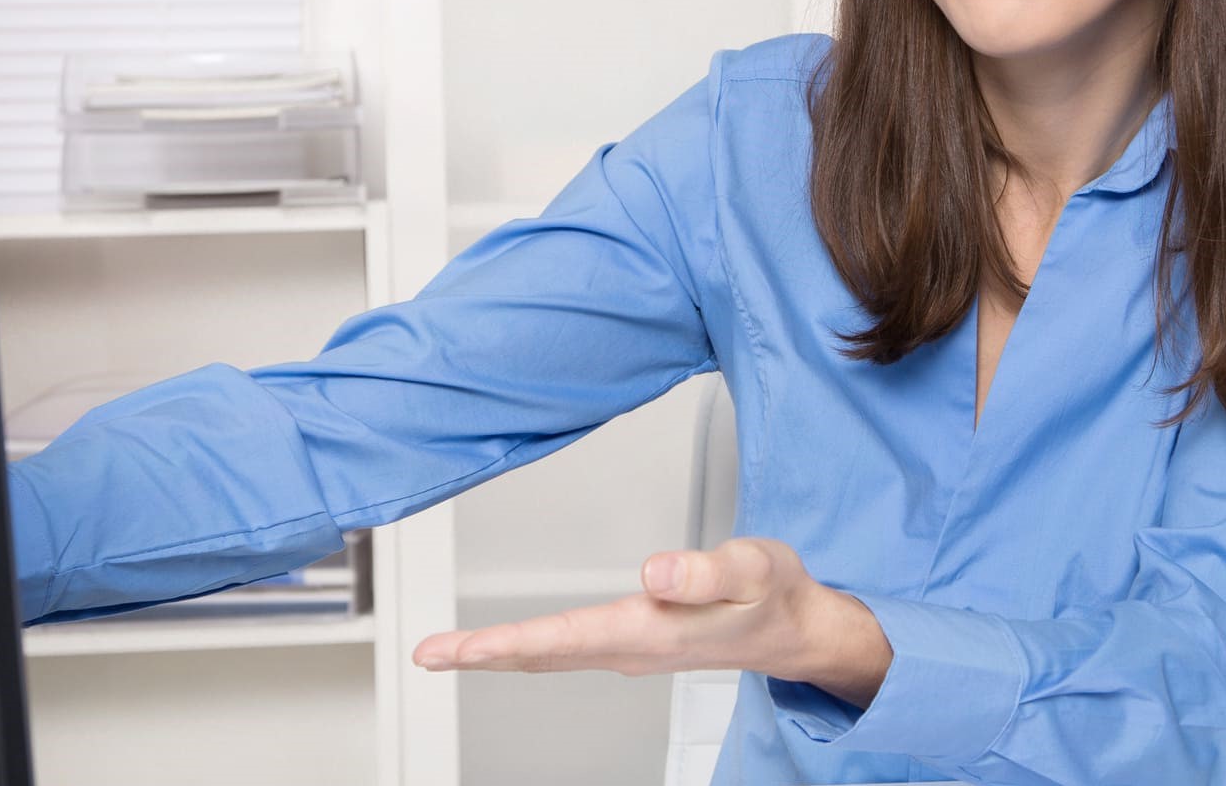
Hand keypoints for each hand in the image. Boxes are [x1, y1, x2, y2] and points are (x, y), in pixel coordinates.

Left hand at [410, 537, 884, 694]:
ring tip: (451, 650)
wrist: (799, 628)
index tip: (453, 649)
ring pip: (550, 655)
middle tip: (426, 655)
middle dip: (480, 656)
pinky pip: (567, 649)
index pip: (560, 640)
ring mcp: (632, 649)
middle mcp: (633, 647)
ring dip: (498, 653)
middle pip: (541, 655)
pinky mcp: (636, 641)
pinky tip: (512, 647)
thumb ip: (702, 571)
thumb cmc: (774, 596)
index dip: (500, 644)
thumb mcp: (752, 570)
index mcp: (651, 631)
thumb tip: (653, 572)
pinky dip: (530, 648)